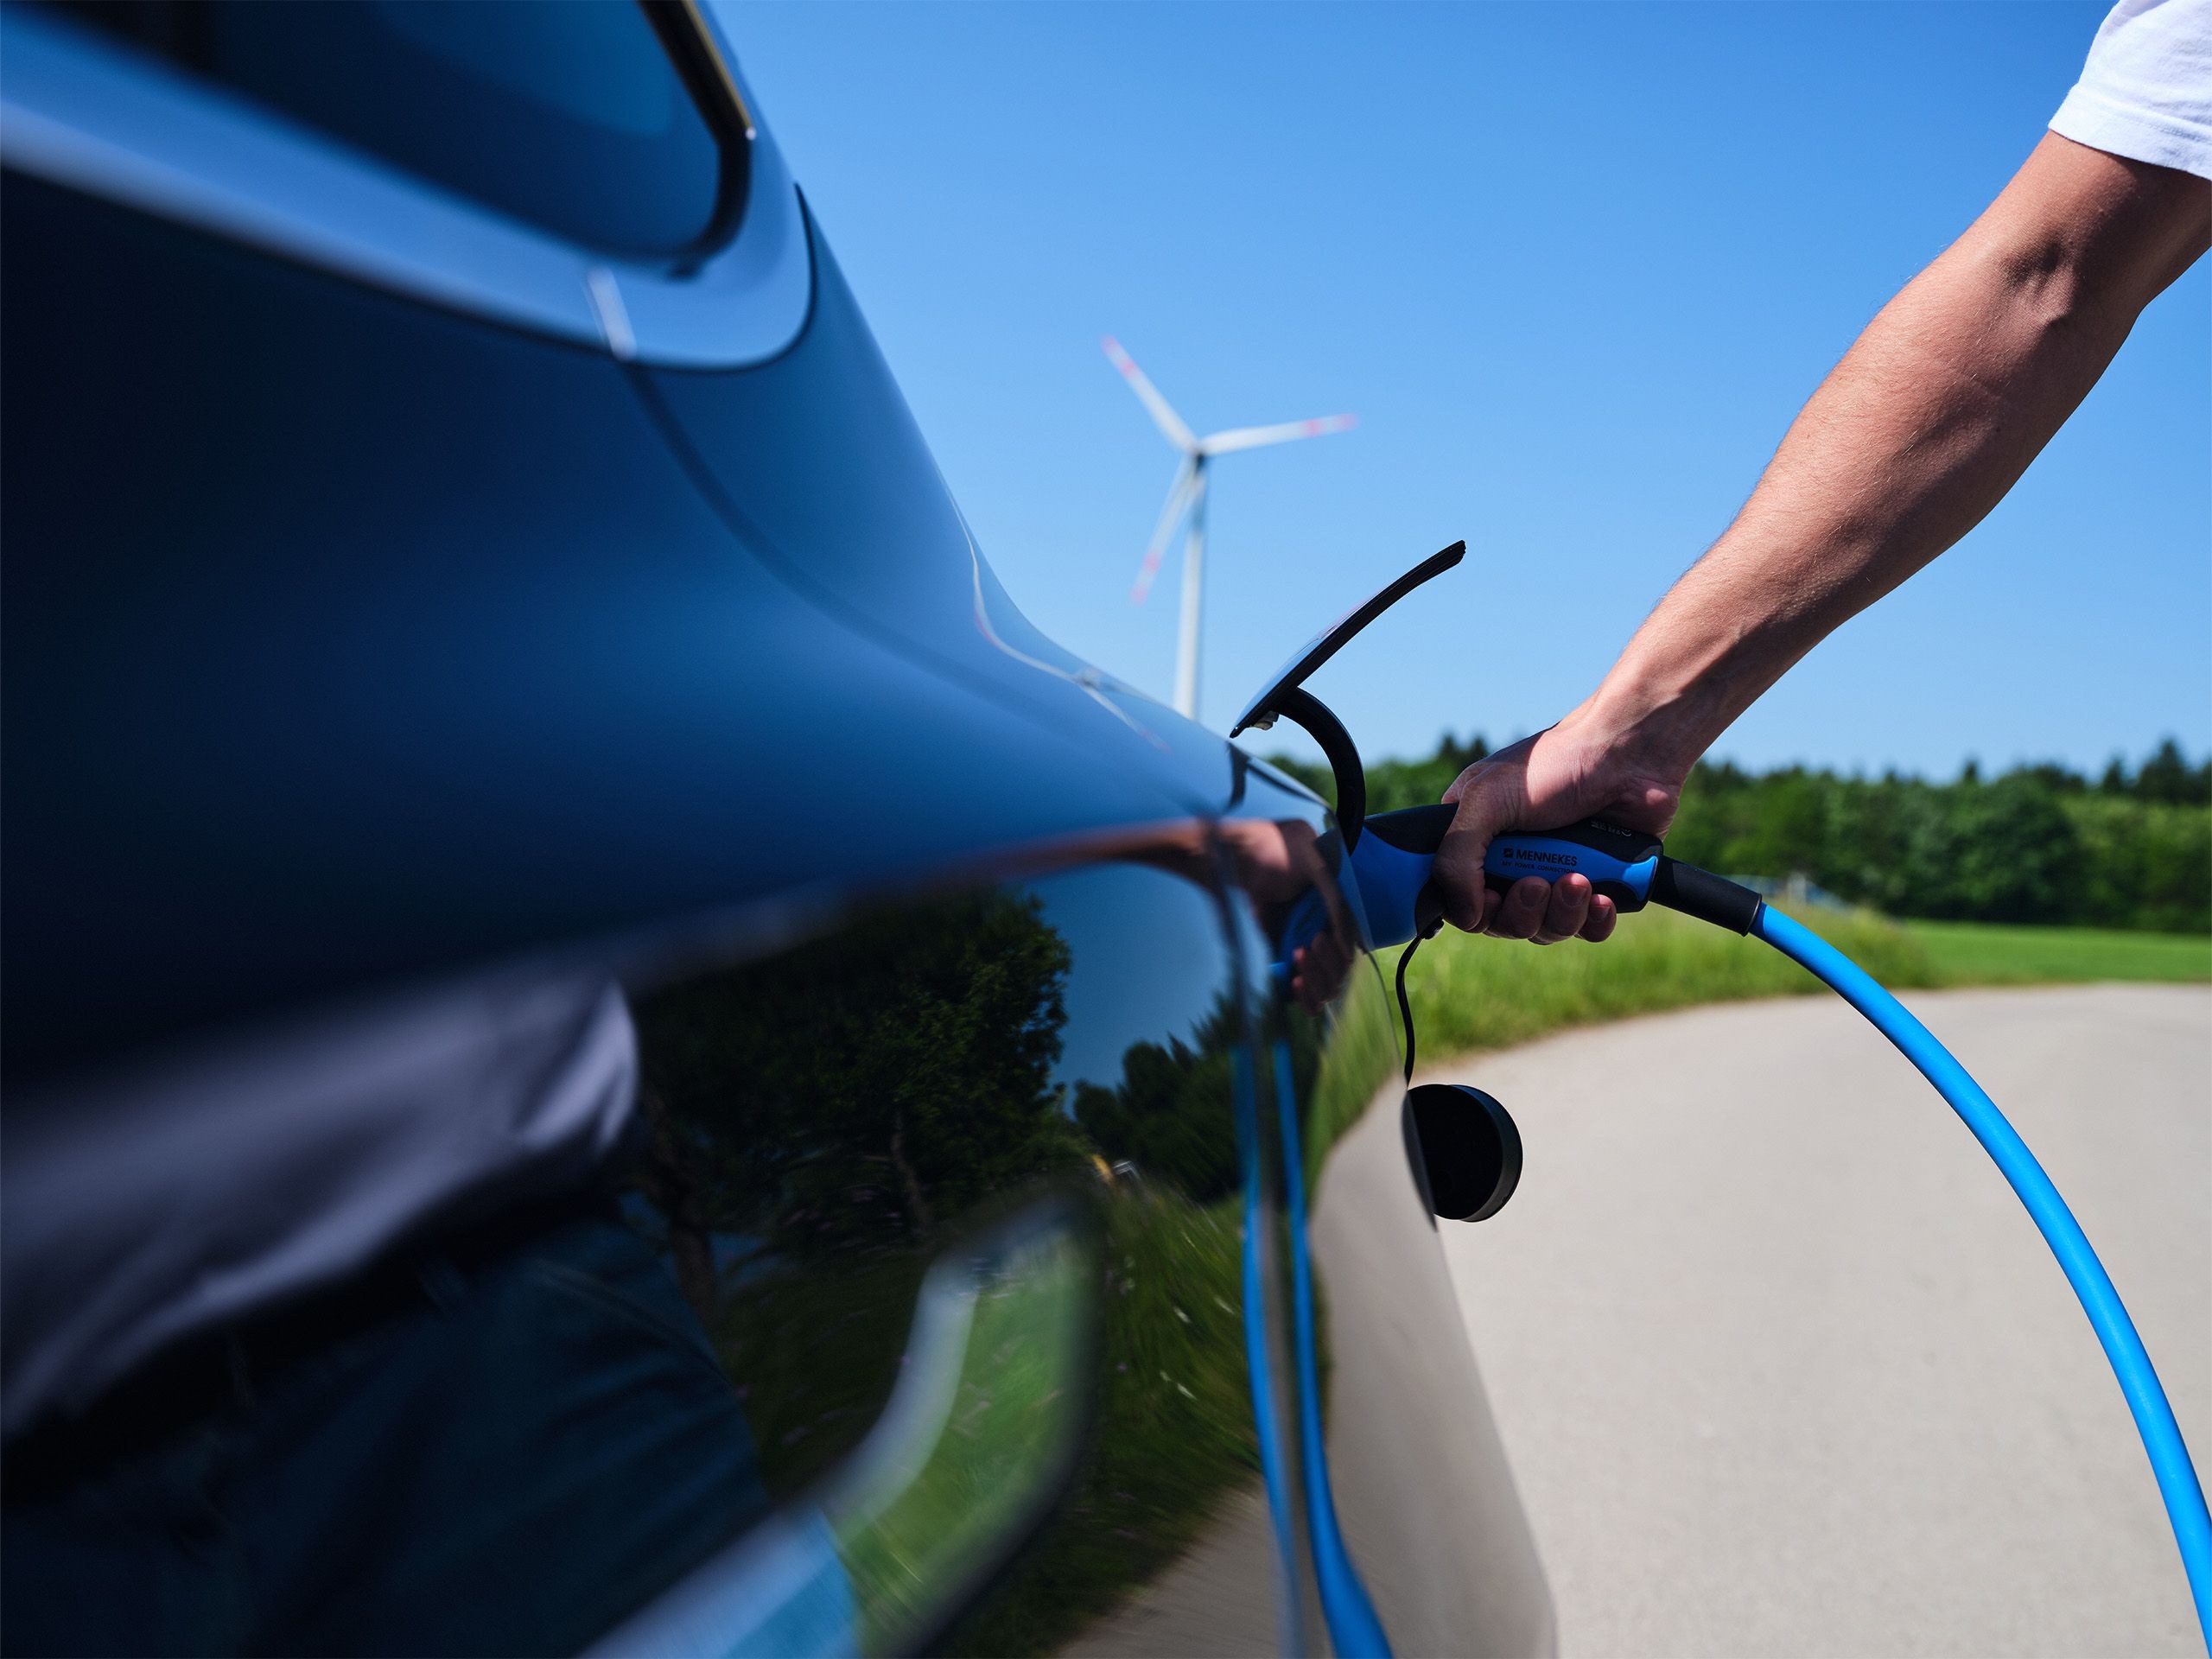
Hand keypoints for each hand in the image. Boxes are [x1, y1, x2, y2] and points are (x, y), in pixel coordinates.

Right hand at [1433, 714, 1682, 942]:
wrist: (1629, 757)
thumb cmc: (1554, 764)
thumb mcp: (1485, 801)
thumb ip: (1456, 859)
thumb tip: (1463, 918)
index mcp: (1477, 841)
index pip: (1460, 899)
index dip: (1475, 911)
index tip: (1493, 897)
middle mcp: (1513, 863)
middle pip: (1504, 922)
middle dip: (1523, 911)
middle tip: (1538, 882)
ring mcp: (1555, 875)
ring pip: (1546, 929)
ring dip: (1562, 912)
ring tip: (1579, 879)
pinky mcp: (1597, 885)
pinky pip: (1588, 929)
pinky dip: (1594, 920)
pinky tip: (1602, 896)